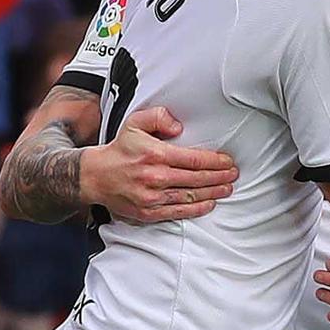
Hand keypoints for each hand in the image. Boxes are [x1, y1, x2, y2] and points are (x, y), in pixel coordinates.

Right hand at [82, 105, 237, 222]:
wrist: (96, 176)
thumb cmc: (120, 150)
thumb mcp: (136, 123)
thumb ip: (159, 117)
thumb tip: (179, 127)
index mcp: (156, 155)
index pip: (194, 159)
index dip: (215, 162)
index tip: (228, 162)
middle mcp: (156, 177)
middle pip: (197, 179)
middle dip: (219, 177)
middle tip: (233, 175)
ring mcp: (152, 197)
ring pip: (190, 196)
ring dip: (213, 193)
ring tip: (227, 189)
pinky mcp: (148, 212)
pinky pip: (178, 212)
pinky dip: (196, 209)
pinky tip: (209, 204)